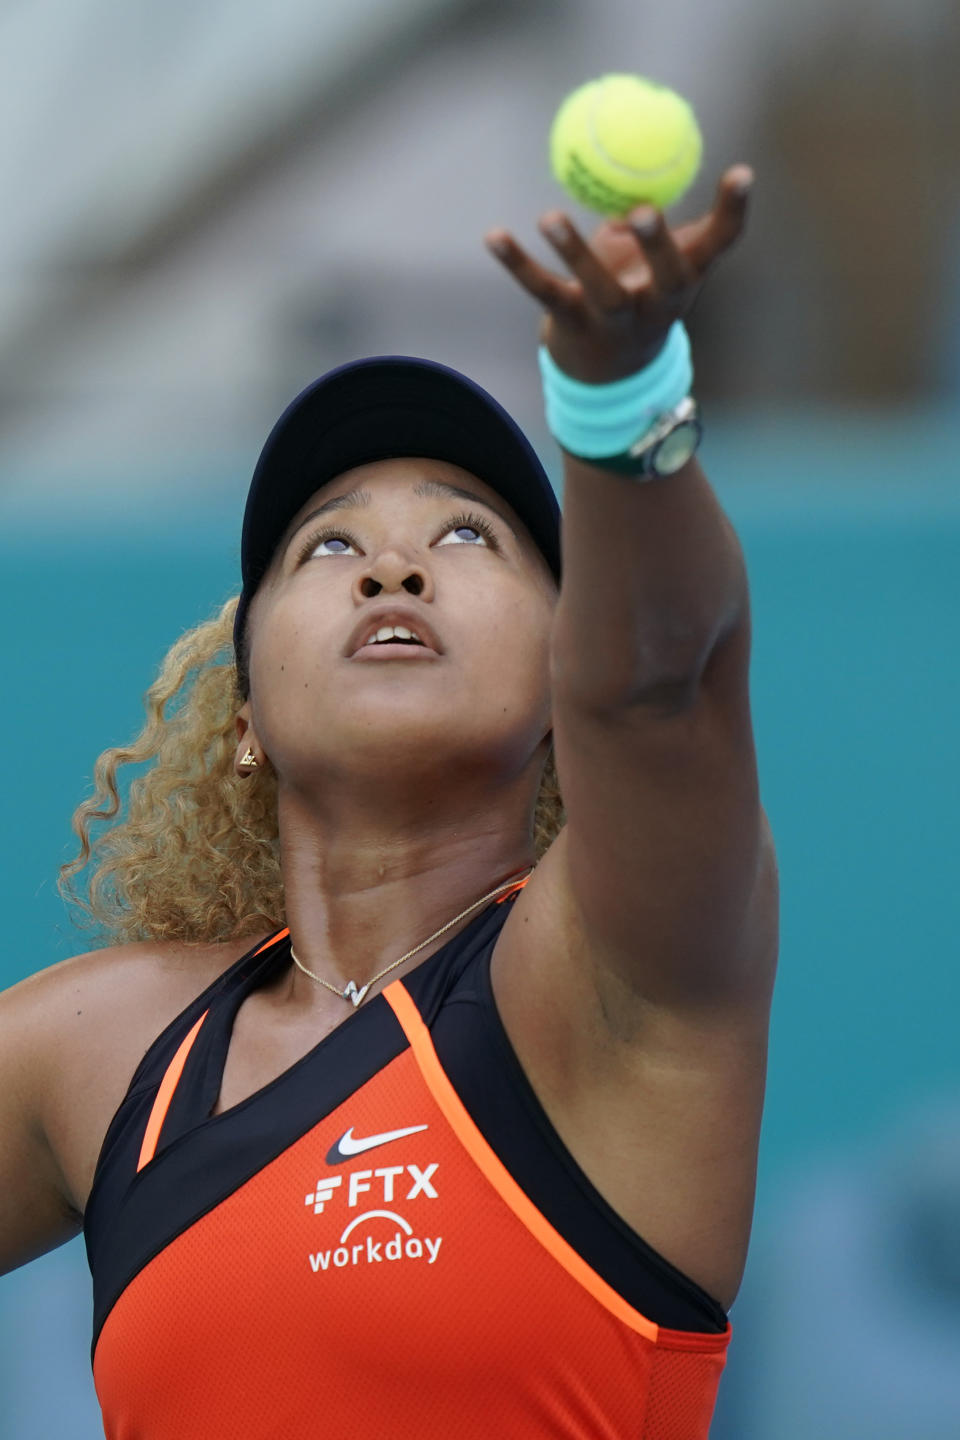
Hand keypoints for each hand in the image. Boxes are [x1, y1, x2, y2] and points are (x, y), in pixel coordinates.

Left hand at [484, 164, 753, 383]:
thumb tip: (649, 144)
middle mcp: (657, 305)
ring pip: (601, 293)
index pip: (719, 245)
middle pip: (667, 281)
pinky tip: (493, 235)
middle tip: (645, 210)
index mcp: (685, 279)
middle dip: (658, 248)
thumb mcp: (659, 256)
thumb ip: (657, 208)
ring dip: (576, 254)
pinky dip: (517, 263)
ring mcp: (615, 322)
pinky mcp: (573, 326)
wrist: (607, 371)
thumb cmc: (639, 292)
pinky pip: (545, 291)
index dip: (733, 212)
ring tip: (550, 218)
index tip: (742, 173)